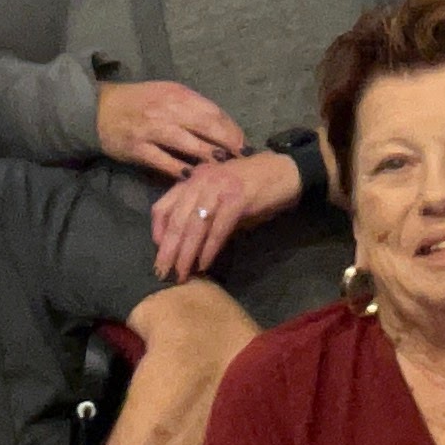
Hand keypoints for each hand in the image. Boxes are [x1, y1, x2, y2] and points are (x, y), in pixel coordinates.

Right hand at [95, 77, 249, 175]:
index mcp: (176, 94)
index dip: (231, 128)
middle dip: (227, 143)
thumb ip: (191, 107)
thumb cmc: (139, 102)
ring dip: (208, 156)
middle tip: (242, 159)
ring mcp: (151, 129)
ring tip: (224, 168)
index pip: (212, 111)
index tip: (244, 143)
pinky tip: (191, 176)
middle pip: (204, 126)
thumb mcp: (166, 95)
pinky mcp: (137, 148)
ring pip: (186, 143)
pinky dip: (178, 169)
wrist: (99, 109)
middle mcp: (166, 109)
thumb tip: (222, 126)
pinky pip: (162, 160)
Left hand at [151, 149, 301, 278]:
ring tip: (181, 274)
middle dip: (167, 250)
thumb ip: (203, 214)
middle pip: (176, 220)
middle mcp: (201, 181)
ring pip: (194, 226)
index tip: (158, 251)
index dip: (158, 231)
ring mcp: (219, 188)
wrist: (287, 170)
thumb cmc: (253, 186)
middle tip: (161, 272)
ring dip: (186, 253)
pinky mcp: (237, 199)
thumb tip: (187, 244)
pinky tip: (204, 264)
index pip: (163, 205)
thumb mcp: (220, 196)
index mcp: (194, 180)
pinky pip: (218, 228)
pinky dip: (209, 248)